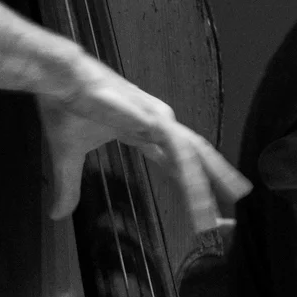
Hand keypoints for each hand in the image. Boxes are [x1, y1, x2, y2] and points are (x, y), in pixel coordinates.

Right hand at [0, 0, 250, 233]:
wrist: (58, 81)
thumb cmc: (64, 108)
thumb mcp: (67, 157)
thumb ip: (68, 187)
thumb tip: (56, 215)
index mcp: (140, 130)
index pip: (174, 159)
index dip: (190, 180)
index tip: (207, 200)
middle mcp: (156, 123)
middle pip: (194, 155)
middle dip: (216, 177)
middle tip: (240, 195)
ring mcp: (157, 119)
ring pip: (191, 156)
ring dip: (206, 186)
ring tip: (216, 215)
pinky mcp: (153, 118)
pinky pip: (179, 152)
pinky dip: (191, 175)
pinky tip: (200, 196)